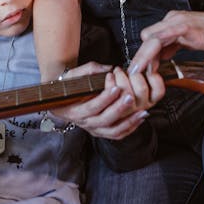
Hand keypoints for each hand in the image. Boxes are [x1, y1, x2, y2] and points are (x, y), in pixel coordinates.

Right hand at [49, 63, 164, 139]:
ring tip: (141, 112)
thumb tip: (108, 68)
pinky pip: (117, 135)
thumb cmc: (68, 87)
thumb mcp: (73, 76)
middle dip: (119, 109)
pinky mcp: (101, 132)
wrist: (62, 102)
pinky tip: (140, 119)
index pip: (91, 107)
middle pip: (104, 120)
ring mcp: (94, 129)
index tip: (116, 87)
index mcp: (75, 110)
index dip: (105, 99)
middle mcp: (84, 122)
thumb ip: (89, 70)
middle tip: (131, 97)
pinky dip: (130, 128)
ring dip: (128, 122)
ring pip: (112, 131)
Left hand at [129, 9, 203, 75]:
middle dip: (139, 57)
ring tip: (138, 72)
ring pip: (151, 38)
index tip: (140, 71)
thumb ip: (175, 45)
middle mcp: (172, 19)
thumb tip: (162, 55)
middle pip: (146, 38)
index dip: (144, 55)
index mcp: (172, 22)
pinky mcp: (187, 28)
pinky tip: (153, 64)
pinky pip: (164, 38)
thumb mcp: (190, 41)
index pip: (150, 38)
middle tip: (134, 75)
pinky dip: (154, 51)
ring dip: (143, 56)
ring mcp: (178, 22)